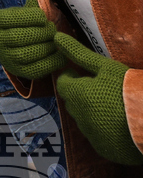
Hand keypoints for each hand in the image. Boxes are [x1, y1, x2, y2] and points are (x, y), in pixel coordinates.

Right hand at [0, 0, 65, 80]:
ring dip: (48, 46)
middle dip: (42, 32)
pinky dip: (53, 61)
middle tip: (52, 29)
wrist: (11, 45)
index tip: (42, 17)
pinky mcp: (19, 71)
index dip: (31, 17)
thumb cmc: (19, 24)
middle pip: (21, 36)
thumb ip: (30, 7)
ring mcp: (6, 58)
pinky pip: (37, 69)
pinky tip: (61, 54)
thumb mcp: (21, 12)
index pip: (12, 18)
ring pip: (28, 54)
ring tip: (56, 40)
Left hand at [55, 33, 142, 164]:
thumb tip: (57, 38)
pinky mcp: (103, 149)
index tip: (85, 75)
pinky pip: (96, 136)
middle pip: (72, 102)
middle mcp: (78, 116)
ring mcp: (90, 134)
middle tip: (101, 89)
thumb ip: (79, 54)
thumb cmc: (130, 89)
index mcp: (77, 95)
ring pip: (83, 119)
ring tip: (112, 106)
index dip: (73, 78)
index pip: (63, 84)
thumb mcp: (106, 67)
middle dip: (81, 94)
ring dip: (91, 112)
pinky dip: (102, 129)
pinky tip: (118, 123)